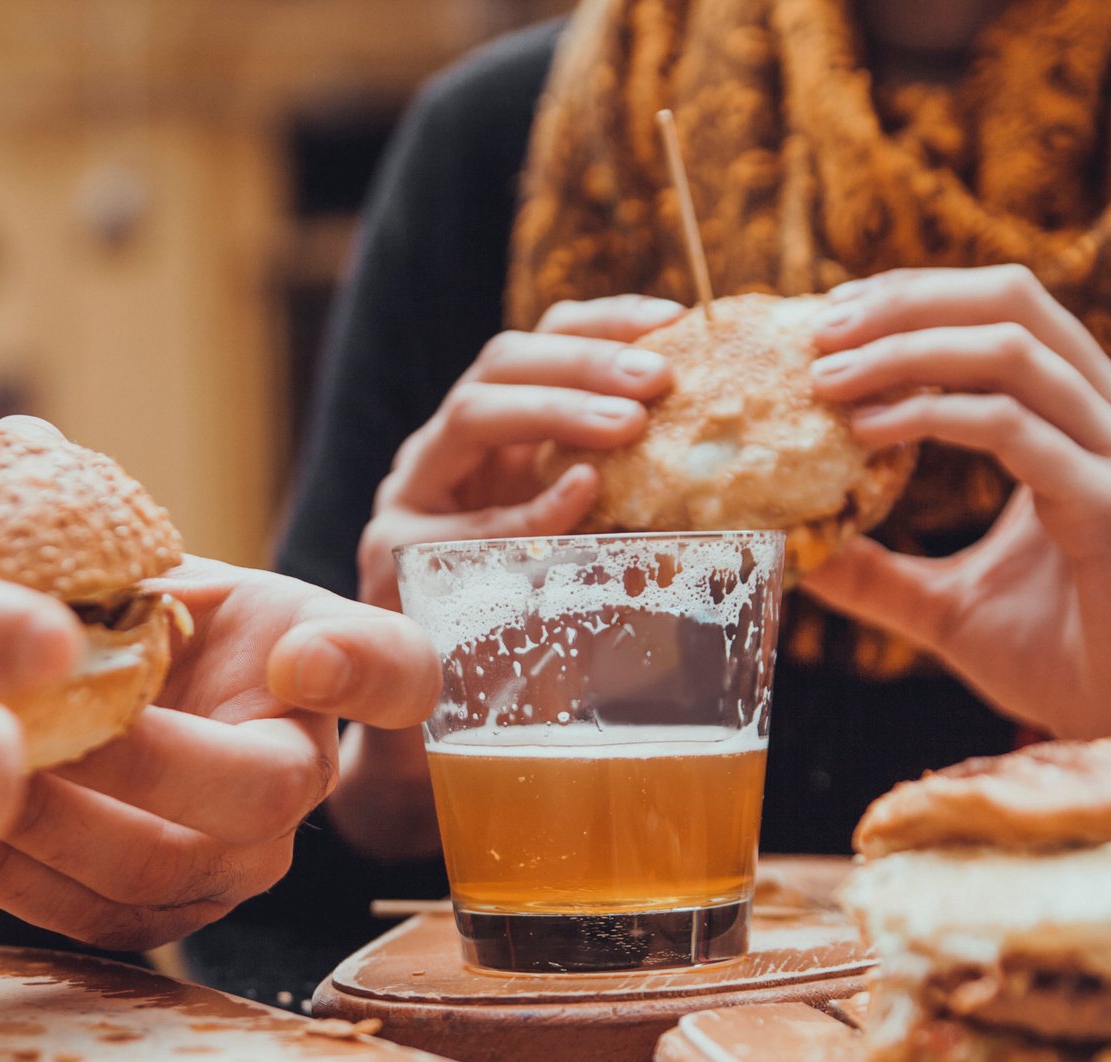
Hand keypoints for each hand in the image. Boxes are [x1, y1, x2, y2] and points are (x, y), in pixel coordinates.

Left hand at [0, 557, 439, 949]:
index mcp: (332, 669)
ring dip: (52, 820)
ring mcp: (241, 864)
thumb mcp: (153, 558)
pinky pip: (96, 921)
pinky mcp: (165, 922)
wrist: (123, 719)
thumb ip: (107, 515)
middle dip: (136, 758)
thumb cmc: (150, 622)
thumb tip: (19, 443)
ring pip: (162, 869)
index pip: (400, 672)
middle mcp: (307, 779)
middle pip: (258, 794)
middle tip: (31, 713)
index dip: (362, 670)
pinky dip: (13, 875)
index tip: (302, 650)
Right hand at [355, 295, 682, 609]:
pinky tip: (584, 492)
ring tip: (627, 424)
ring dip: (555, 409)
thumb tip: (714, 453)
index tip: (673, 320)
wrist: (436, 691)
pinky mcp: (396, 550)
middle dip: (583, 360)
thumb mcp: (581, 534)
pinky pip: (466, 518)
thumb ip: (618, 492)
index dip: (604, 321)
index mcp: (494, 428)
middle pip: (503, 362)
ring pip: (472, 414)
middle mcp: (447, 443)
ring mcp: (414, 490)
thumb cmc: (525, 610)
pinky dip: (530, 504)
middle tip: (658, 378)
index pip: (541, 341)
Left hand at [801, 266, 1110, 739]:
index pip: (1000, 312)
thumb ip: (875, 571)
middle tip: (818, 331)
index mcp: (1082, 417)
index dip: (913, 299)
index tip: (828, 320)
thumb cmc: (1056, 656)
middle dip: (904, 302)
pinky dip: (932, 416)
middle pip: (1009, 300)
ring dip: (906, 352)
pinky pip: (1012, 429)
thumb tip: (791, 551)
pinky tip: (869, 433)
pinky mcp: (1109, 504)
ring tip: (827, 379)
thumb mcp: (944, 604)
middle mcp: (1110, 416)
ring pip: (1009, 350)